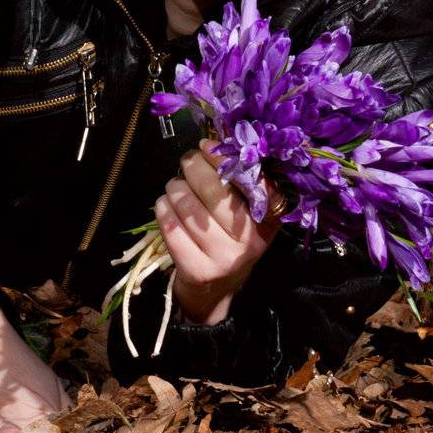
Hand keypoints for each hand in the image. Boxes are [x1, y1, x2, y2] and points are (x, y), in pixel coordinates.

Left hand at [155, 141, 282, 324]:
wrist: (216, 291)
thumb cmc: (230, 238)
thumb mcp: (247, 213)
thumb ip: (239, 182)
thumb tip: (214, 141)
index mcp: (268, 220)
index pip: (254, 182)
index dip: (225, 159)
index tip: (207, 146)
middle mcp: (250, 240)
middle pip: (214, 189)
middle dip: (193, 166)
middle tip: (188, 161)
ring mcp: (224, 257)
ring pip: (187, 205)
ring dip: (174, 187)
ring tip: (176, 187)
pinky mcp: (197, 270)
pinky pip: (170, 226)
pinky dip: (163, 208)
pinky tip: (166, 207)